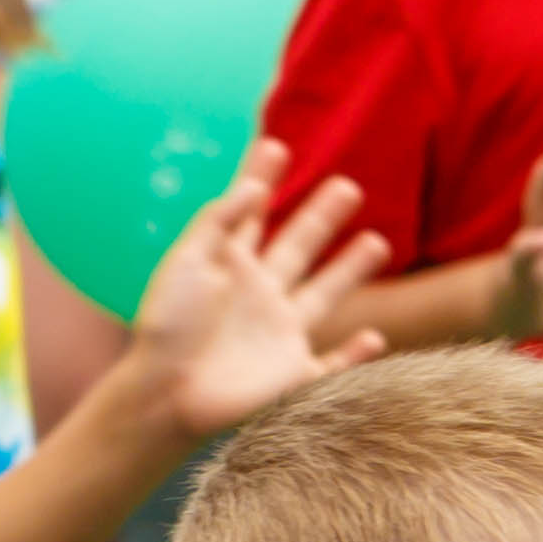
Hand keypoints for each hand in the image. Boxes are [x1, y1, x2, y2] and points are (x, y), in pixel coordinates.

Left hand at [122, 139, 386, 438]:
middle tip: (348, 187)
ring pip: (325, 296)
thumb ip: (219, 223)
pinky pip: (333, 365)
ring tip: (377, 242)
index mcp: (229, 268)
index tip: (275, 146)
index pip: (251, 215)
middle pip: (298, 247)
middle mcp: (259, 297)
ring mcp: (278, 335)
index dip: (262, 181)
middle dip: (321, 218)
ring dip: (350, 270)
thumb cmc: (167, 328)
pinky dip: (356, 356)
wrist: (165, 394)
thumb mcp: (186, 262)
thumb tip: (255, 187)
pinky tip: (376, 338)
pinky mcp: (292, 375)